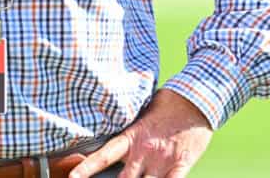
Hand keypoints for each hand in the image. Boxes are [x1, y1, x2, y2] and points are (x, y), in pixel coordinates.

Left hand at [69, 90, 212, 177]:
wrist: (195, 100)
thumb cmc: (167, 104)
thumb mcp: (141, 116)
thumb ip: (130, 133)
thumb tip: (115, 145)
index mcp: (132, 137)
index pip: (104, 155)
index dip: (87, 167)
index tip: (73, 177)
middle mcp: (144, 151)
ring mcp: (163, 160)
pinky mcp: (181, 164)